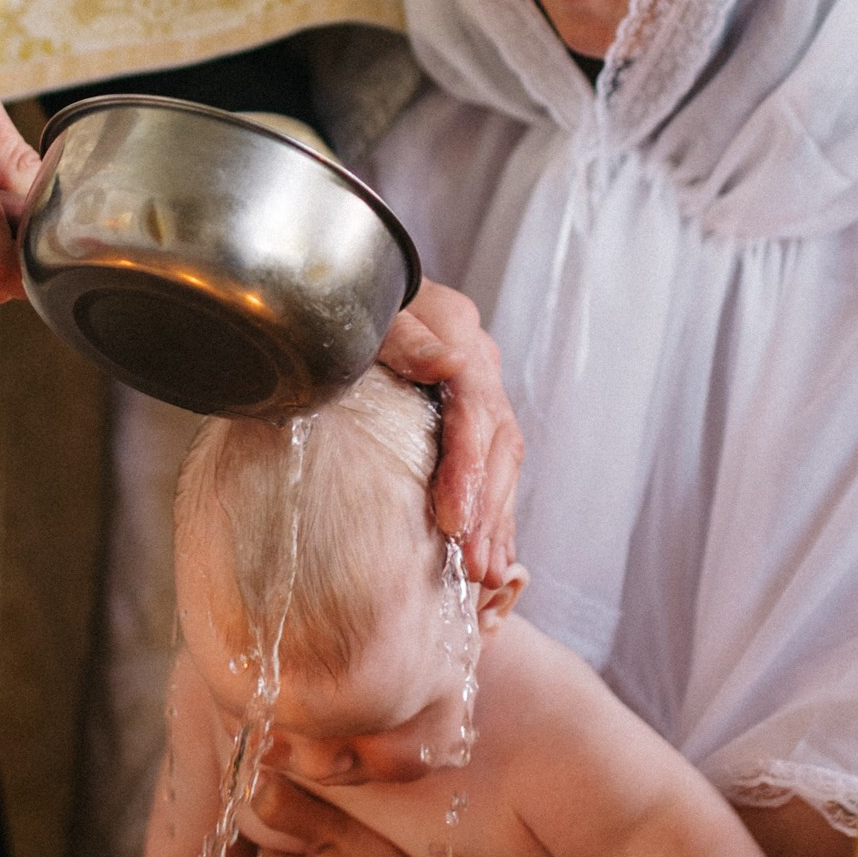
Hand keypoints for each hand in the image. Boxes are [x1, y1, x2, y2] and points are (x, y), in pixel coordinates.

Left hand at [378, 280, 521, 579]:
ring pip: (504, 461)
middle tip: (473, 565)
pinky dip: (494, 512)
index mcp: (458, 331)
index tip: (451, 518)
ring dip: (496, 520)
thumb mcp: (371, 309)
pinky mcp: (474, 412)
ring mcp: (481, 388)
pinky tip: (492, 553)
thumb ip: (405, 336)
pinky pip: (496, 468)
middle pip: (497, 443)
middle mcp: (479, 361)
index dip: (466, 467)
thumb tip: (449, 362)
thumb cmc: (353, 300)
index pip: (474, 408)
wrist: (356, 283)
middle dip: (486, 510)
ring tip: (486, 574)